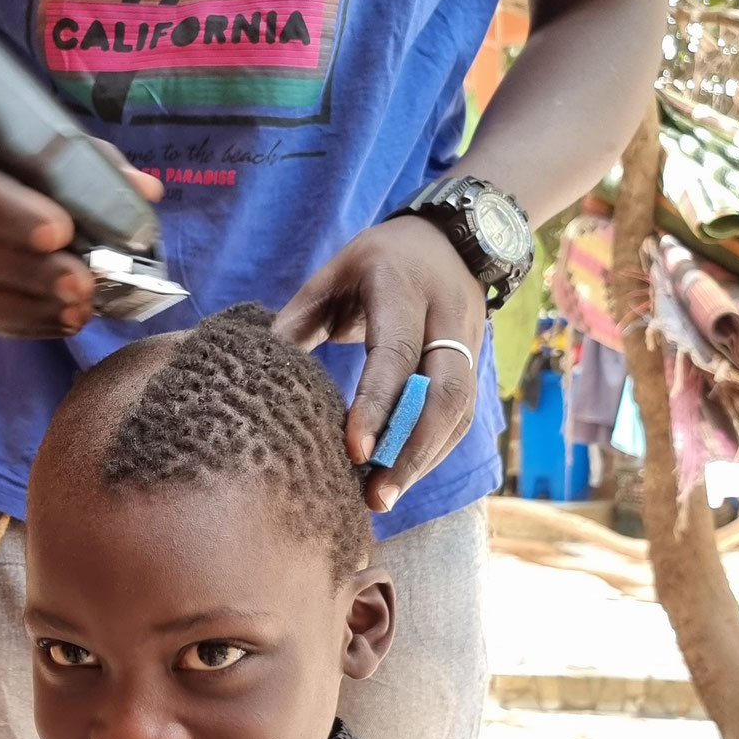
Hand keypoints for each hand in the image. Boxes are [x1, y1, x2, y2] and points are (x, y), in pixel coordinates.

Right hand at [0, 120, 159, 339]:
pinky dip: (17, 322)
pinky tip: (58, 323)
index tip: (61, 232)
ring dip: (25, 306)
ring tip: (80, 311)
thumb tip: (144, 191)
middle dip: (26, 270)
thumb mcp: (25, 134)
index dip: (7, 211)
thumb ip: (83, 160)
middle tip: (83, 285)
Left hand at [275, 214, 486, 513]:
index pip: (395, 353)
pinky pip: (461, 417)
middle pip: (442, 392)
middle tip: (376, 495)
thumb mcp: (335, 273)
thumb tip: (261, 362)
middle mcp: (445, 316)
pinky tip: (403, 477)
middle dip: (410, 449)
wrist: (451, 242)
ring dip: (423, 459)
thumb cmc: (379, 261)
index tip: (356, 451)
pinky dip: (434, 451)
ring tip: (384, 496)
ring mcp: (469, 342)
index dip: (378, 404)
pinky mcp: (476, 365)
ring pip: (457, 411)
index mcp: (403, 287)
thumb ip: (300, 317)